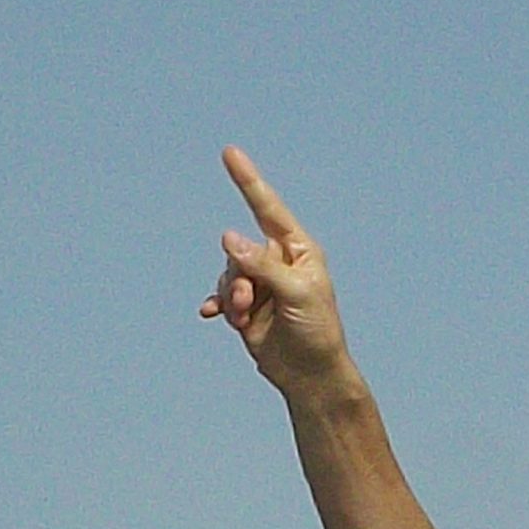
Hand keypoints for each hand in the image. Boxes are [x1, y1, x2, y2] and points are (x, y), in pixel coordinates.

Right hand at [198, 145, 351, 390]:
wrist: (310, 375)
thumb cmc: (316, 332)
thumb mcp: (295, 293)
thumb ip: (262, 265)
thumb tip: (229, 238)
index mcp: (298, 250)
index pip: (268, 209)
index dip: (248, 181)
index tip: (230, 153)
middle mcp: (277, 262)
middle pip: (239, 250)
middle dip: (238, 276)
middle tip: (247, 302)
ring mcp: (260, 284)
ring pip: (227, 274)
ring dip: (230, 296)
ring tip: (243, 318)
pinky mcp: (246, 307)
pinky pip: (221, 295)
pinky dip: (218, 305)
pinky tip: (211, 314)